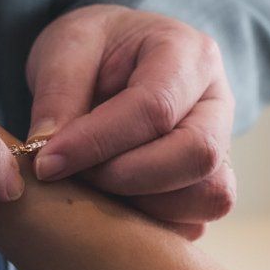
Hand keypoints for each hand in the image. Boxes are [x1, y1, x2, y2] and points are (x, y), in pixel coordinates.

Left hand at [25, 6, 236, 238]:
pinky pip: (196, 222)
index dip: (97, 142)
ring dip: (145, 206)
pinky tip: (113, 204)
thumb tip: (50, 158)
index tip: (47, 163)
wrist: (115, 57)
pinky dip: (153, 224)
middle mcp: (218, 103)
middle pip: (197, 155)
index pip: (154, 108)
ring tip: (95, 188)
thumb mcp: (68, 45)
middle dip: (128, 178)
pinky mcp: (209, 184)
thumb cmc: (95, 47)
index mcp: (189, 54)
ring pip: (209, 195)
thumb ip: (57, 93)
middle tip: (77, 176)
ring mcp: (221, 147)